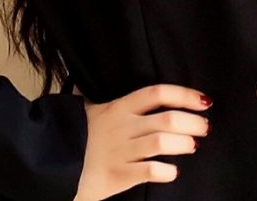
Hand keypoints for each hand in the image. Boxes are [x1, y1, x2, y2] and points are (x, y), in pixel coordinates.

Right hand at [71, 83, 211, 200]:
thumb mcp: (87, 109)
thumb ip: (100, 97)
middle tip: (205, 127)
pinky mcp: (117, 176)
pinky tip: (173, 171)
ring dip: (183, 144)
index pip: (157, 93)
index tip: (204, 100)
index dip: (184, 95)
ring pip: (160, 143)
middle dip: (191, 122)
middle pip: (166, 119)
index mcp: (118, 107)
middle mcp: (122, 126)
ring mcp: (120, 151)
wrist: (51, 166)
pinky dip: (165, 171)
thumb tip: (95, 80)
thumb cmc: (73, 136)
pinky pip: (148, 172)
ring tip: (192, 146)